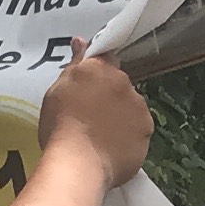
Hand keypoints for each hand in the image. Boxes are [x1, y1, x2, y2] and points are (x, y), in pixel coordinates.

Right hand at [35, 48, 152, 190]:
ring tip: (103, 137)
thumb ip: (74, 65)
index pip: (105, 59)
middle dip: (109, 96)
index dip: (98, 74)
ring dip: (121, 116)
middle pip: (119, 85)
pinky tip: (114, 149)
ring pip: (132, 107)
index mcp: (99, 69)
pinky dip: (129, 136)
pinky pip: (138, 130)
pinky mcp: (148, 131)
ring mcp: (139, 107)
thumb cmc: (59, 126)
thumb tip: (80, 40)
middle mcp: (124, 82)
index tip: (89, 89)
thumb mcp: (56, 91)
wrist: (78, 164)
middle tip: (91, 117)